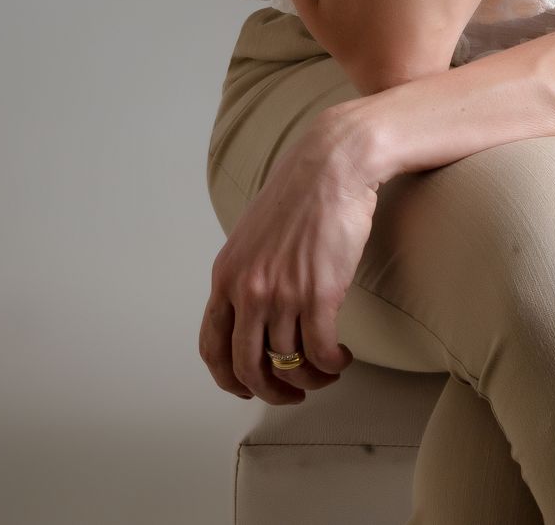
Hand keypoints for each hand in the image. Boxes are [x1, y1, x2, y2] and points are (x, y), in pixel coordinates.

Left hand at [198, 114, 378, 404]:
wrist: (334, 163)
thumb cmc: (300, 190)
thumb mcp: (253, 234)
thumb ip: (246, 272)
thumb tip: (254, 309)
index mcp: (226, 275)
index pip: (212, 347)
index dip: (229, 378)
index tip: (250, 387)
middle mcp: (247, 289)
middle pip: (247, 368)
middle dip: (272, 391)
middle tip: (294, 392)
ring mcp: (282, 293)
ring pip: (288, 364)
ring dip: (310, 378)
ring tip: (327, 369)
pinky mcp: (319, 294)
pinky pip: (320, 352)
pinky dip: (332, 365)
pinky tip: (342, 357)